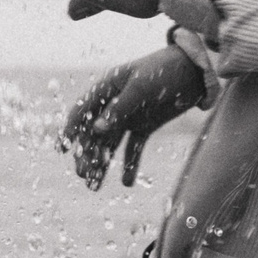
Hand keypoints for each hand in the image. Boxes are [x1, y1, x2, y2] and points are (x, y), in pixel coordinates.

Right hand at [62, 46, 206, 189]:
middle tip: (84, 176)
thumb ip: (119, 108)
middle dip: (87, 155)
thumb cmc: (165, 70)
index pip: (82, 111)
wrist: (194, 70)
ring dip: (102, 165)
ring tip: (94, 187)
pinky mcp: (145, 126)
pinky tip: (127, 183)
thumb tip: (97, 130)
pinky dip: (130, 165)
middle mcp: (113, 104)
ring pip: (110, 144)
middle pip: (94, 134)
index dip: (70, 130)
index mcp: (107, 89)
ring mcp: (128, 116)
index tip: (62, 149)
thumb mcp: (142, 87)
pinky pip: (133, 148)